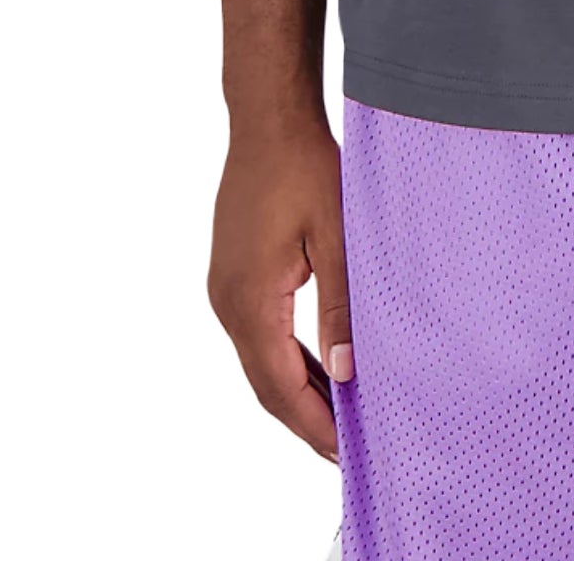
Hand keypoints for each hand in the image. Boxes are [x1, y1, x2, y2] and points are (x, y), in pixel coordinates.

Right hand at [208, 121, 351, 461]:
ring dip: (298, 389)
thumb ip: (340, 306)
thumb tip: (347, 373)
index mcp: (249, 300)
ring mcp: (226, 288)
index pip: (280, 386)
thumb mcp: (336, 236)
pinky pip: (260, 333)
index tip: (345, 453)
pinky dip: (288, 358)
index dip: (313, 424)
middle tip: (348, 449)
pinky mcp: (234, 273)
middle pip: (266, 382)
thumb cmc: (305, 166)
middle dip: (306, 418)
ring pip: (261, 360)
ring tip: (340, 417)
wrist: (268, 119)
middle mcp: (228, 302)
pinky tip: (319, 367)